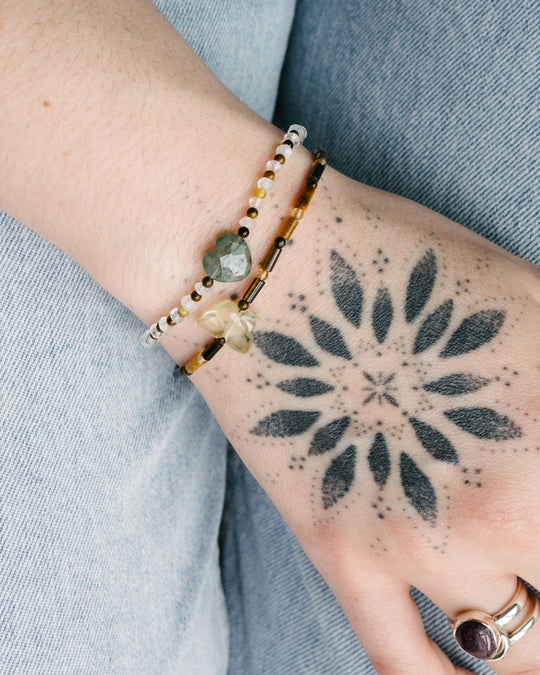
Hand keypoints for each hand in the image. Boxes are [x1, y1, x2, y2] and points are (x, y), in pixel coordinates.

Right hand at [191, 168, 539, 673]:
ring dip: (537, 641)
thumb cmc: (393, 260)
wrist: (264, 274)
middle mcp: (502, 506)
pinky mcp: (345, 558)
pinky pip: (407, 665)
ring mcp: (417, 545)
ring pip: (516, 652)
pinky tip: (466, 673)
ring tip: (533, 609)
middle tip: (538, 539)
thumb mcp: (530, 292)